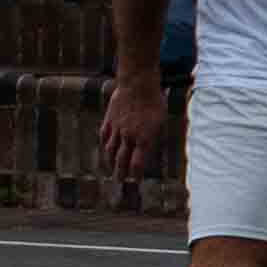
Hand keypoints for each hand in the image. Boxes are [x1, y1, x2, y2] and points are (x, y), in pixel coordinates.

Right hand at [96, 72, 165, 187]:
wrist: (137, 84)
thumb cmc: (155, 102)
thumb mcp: (161, 122)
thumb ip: (155, 137)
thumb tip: (151, 151)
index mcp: (144, 138)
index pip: (138, 163)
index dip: (136, 173)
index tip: (136, 180)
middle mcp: (129, 136)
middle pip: (122, 160)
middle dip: (120, 172)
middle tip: (119, 181)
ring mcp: (117, 128)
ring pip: (110, 150)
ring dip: (110, 162)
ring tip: (111, 169)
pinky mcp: (109, 120)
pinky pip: (104, 136)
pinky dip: (104, 145)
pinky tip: (104, 150)